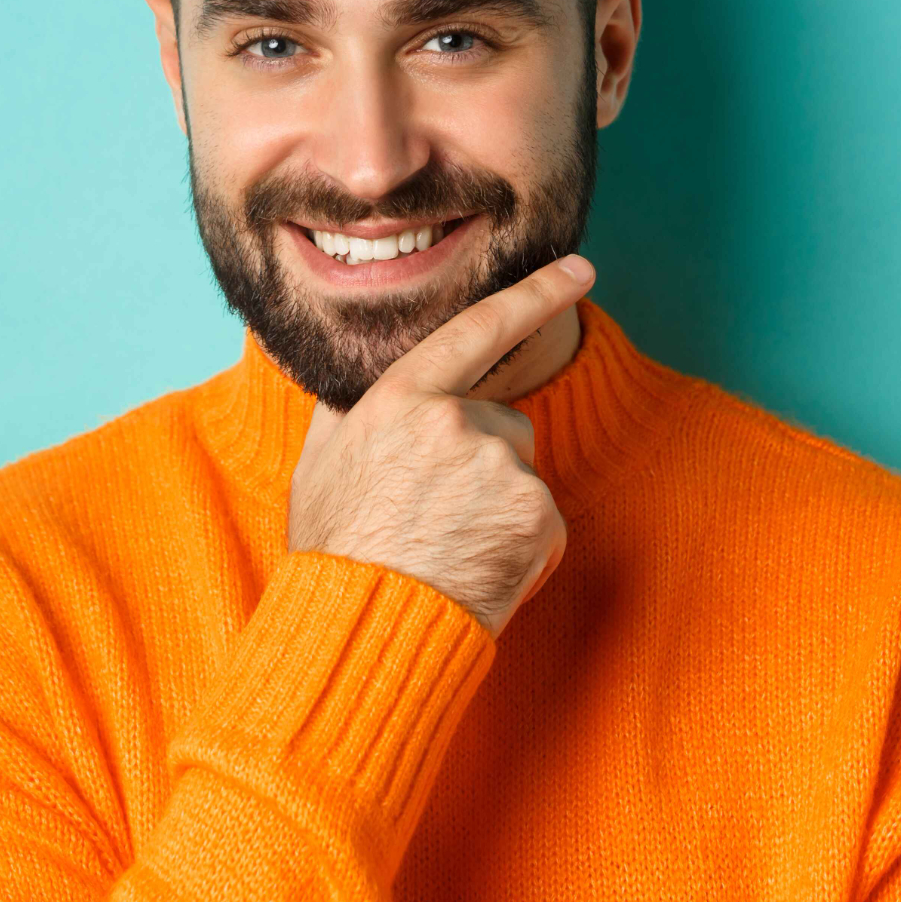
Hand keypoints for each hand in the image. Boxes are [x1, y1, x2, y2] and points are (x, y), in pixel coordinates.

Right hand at [287, 255, 594, 638]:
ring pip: (521, 473)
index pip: (480, 328)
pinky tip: (478, 568)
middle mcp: (458, 421)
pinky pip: (542, 521)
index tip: (579, 269)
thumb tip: (359, 384)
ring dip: (501, 505)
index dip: (536, 293)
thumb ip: (349, 411)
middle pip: (504, 420)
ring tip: (449, 547)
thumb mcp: (321, 464)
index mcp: (403, 398)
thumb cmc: (337, 551)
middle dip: (484, 458)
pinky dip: (521, 545)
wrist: (365, 632)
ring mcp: (504, 468)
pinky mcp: (539, 516)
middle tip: (437, 513)